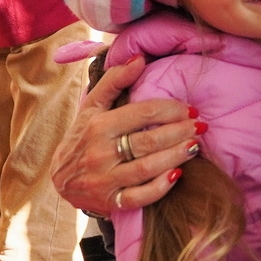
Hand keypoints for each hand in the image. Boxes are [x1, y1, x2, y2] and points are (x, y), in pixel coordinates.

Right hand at [50, 55, 201, 213]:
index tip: (190, 109)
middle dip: (179, 132)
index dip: (171, 109)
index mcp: (98, 126)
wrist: (60, 179)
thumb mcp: (92, 106)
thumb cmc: (82, 136)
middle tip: (200, 127)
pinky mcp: (110, 202)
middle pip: (148, 141)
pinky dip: (160, 187)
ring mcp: (104, 180)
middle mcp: (99, 153)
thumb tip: (139, 58)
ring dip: (176, 156)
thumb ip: (114, 80)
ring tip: (194, 146)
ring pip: (147, 168)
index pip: (142, 113)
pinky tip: (177, 175)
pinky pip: (140, 197)